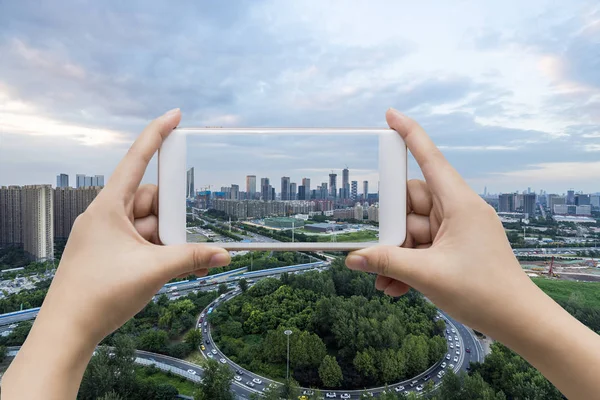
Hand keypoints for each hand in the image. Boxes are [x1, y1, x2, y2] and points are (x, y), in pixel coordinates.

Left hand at [2, 109, 230, 398]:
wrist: (67, 331)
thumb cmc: (98, 295)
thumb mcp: (153, 270)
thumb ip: (192, 257)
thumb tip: (224, 255)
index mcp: (108, 207)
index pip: (137, 160)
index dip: (157, 134)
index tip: (175, 116)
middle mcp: (107, 216)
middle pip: (151, 199)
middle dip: (171, 217)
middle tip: (177, 241)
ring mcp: (108, 235)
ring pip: (150, 224)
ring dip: (167, 240)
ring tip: (170, 266)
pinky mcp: (111, 253)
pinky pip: (142, 241)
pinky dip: (158, 251)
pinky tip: (166, 269)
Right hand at [345, 108, 535, 335]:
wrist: (518, 322)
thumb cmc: (485, 292)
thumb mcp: (428, 275)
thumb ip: (387, 262)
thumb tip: (354, 258)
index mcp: (460, 204)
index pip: (429, 159)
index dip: (409, 135)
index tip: (390, 116)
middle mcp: (458, 211)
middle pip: (410, 203)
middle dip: (390, 230)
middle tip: (378, 254)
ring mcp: (456, 231)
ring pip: (412, 231)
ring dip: (395, 256)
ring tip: (385, 282)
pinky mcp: (453, 249)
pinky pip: (421, 248)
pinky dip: (407, 265)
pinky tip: (395, 288)